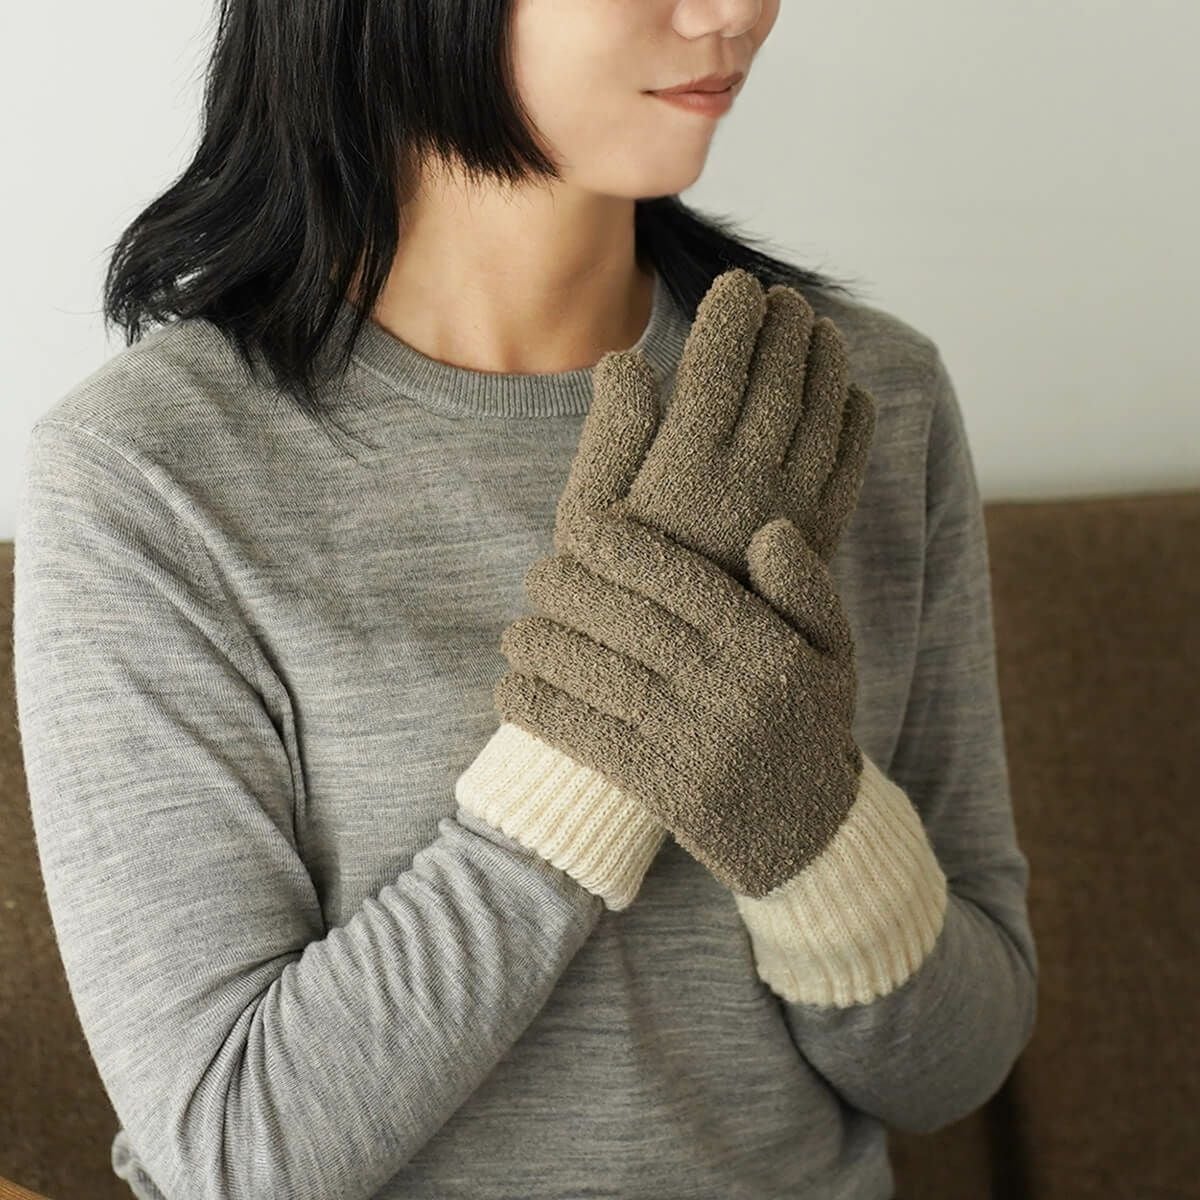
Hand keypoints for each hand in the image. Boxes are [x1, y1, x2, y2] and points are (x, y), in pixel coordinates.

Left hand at [495, 505, 860, 899]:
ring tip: (516, 634)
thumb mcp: (832, 653)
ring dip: (545, 650)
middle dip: (571, 592)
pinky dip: (544, 713)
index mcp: (766, 646)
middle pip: (632, 623)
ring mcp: (697, 742)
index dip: (624, 550)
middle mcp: (731, 688)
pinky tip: (512, 692)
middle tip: (536, 577)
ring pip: (603, 679)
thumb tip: (769, 530)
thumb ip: (806, 589)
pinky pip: (592, 741)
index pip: (683, 580)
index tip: (581, 530)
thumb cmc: (808, 725)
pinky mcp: (668, 791)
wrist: (815, 836)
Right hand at [554, 267, 876, 585]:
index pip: (718, 369)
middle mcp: (746, 488)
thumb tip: (628, 360)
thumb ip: (612, 436)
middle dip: (785, 329)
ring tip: (819, 329)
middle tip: (785, 298)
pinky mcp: (819, 543)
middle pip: (778, 383)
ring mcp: (791, 515)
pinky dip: (855, 423)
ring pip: (822, 418)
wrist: (674, 669)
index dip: (732, 318)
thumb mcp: (588, 514)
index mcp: (684, 472)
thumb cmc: (615, 584)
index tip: (736, 285)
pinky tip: (850, 395)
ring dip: (825, 364)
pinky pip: (849, 467)